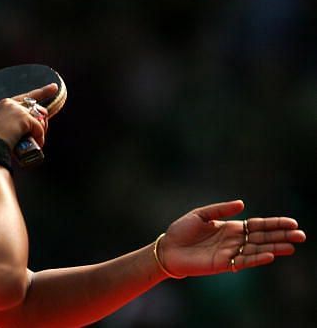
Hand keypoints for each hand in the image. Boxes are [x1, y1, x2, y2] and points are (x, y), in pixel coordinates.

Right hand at [0, 83, 57, 148]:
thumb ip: (2, 131)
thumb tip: (16, 140)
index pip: (22, 99)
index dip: (40, 93)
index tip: (53, 87)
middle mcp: (7, 103)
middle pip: (33, 106)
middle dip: (42, 119)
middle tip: (42, 131)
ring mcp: (16, 109)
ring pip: (38, 117)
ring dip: (40, 130)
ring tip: (35, 142)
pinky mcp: (24, 117)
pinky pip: (39, 128)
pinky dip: (40, 138)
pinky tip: (37, 145)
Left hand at [157, 200, 305, 277]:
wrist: (167, 248)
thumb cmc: (182, 230)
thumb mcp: (201, 214)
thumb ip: (221, 209)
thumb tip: (243, 204)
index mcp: (231, 227)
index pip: (258, 225)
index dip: (275, 224)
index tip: (293, 222)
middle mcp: (234, 241)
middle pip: (263, 238)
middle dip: (282, 236)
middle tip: (301, 235)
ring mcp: (230, 253)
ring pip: (257, 250)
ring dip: (275, 248)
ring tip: (292, 246)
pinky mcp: (223, 264)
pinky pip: (243, 262)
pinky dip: (256, 258)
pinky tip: (270, 255)